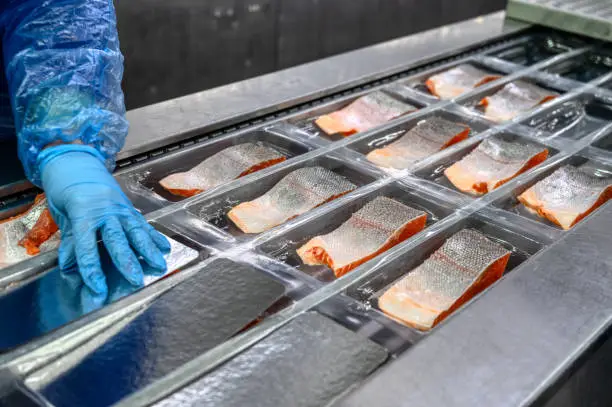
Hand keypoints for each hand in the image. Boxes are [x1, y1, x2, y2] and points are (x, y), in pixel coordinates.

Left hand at [39, 145, 170, 294]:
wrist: (76, 163)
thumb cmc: (66, 190)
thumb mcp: (62, 215)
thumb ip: (71, 240)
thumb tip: (69, 265)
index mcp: (83, 213)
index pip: (87, 246)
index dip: (91, 269)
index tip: (98, 288)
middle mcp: (105, 211)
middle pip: (117, 239)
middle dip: (127, 261)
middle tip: (135, 279)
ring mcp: (120, 209)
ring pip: (136, 231)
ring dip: (148, 250)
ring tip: (159, 265)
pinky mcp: (129, 208)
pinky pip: (142, 224)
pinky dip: (154, 237)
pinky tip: (165, 247)